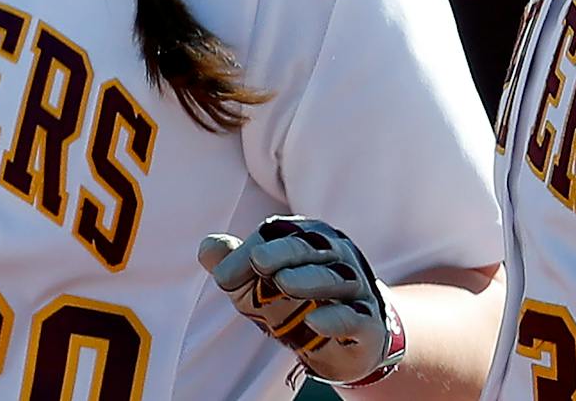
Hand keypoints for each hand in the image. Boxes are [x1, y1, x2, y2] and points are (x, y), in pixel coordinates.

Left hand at [198, 215, 404, 386]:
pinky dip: (336, 318)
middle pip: (309, 247)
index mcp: (309, 236)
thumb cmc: (294, 299)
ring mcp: (356, 288)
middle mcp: (336, 255)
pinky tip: (314, 320)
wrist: (343, 341)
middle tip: (258, 261)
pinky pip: (355, 317)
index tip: (222, 277)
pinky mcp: (368, 324)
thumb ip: (232, 262)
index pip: (277, 234)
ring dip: (309, 279)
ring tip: (283, 283)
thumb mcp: (257, 281)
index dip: (248, 252)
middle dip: (283, 252)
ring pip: (335, 278)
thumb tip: (207, 247)